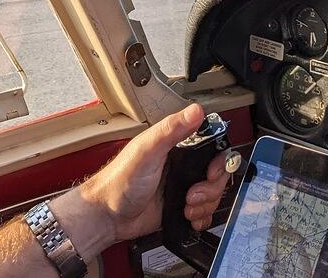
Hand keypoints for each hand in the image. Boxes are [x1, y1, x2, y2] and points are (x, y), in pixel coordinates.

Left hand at [77, 104, 230, 242]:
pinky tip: (188, 216)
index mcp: (176, 146)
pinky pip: (204, 212)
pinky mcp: (180, 207)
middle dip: (211, 188)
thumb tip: (195, 110)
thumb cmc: (120, 180)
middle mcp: (182, 165)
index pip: (212, 148)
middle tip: (192, 193)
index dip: (219, 161)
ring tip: (186, 206)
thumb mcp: (146, 150)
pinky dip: (201, 217)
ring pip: (213, 195)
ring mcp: (182, 187)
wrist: (108, 215)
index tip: (211, 172)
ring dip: (205, 205)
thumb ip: (171, 129)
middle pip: (217, 174)